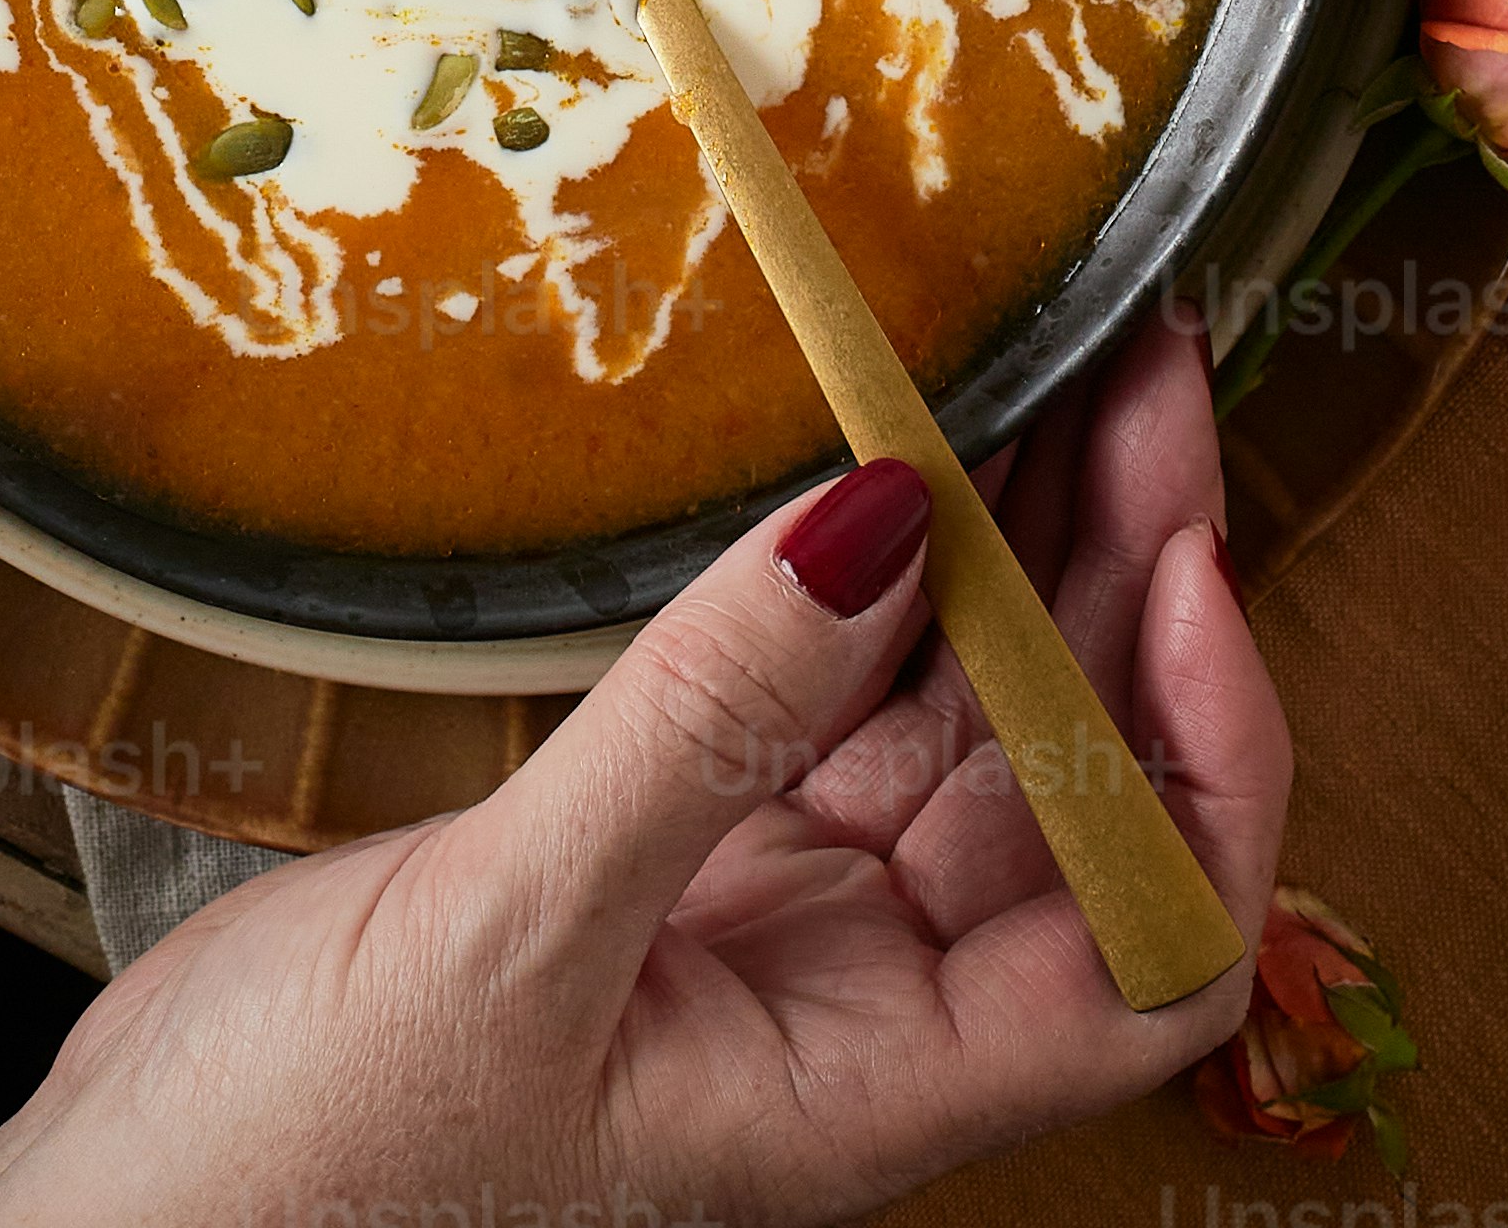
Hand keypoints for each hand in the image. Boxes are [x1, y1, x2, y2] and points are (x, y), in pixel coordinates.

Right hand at [0, 310, 1281, 1227]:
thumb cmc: (297, 1186)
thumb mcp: (508, 946)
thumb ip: (703, 727)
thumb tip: (890, 520)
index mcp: (859, 1091)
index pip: (1149, 953)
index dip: (1210, 766)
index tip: (1194, 560)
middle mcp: (848, 1012)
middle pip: (1075, 797)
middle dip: (1133, 585)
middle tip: (1145, 366)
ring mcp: (763, 924)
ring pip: (963, 725)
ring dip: (1026, 553)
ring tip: (1066, 363)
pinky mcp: (666, 849)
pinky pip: (827, 695)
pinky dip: (878, 572)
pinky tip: (894, 448)